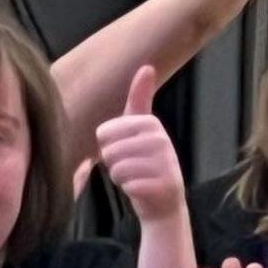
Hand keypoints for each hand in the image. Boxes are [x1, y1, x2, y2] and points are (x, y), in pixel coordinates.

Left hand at [87, 66, 183, 221]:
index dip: (107, 146)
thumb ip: (140, 100)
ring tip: (137, 177)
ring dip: (120, 177)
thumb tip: (147, 66)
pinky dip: (129, 190)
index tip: (126, 150)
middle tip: (131, 166)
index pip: (104, 132)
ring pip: (117, 168)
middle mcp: (160, 138)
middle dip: (113, 163)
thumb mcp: (141, 129)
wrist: (163, 202)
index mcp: (150, 123)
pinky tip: (142, 189)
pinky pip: (127, 184)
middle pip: (109, 150)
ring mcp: (164, 161)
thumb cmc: (145, 163)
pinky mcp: (162, 184)